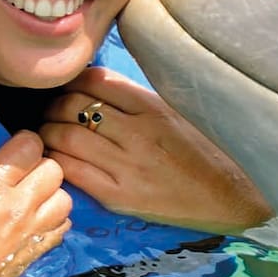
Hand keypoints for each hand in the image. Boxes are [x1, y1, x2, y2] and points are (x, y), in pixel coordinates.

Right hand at [0, 119, 72, 276]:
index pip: (30, 146)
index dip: (23, 140)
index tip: (11, 146)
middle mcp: (16, 208)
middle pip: (55, 169)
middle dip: (41, 163)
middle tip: (22, 170)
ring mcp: (27, 235)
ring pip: (65, 199)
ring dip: (52, 192)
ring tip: (32, 194)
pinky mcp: (31, 256)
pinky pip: (61, 230)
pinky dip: (55, 220)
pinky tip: (35, 221)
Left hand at [40, 67, 272, 235]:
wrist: (231, 196)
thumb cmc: (204, 151)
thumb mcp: (176, 111)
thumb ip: (137, 98)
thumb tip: (93, 83)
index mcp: (153, 106)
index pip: (96, 80)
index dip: (72, 81)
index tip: (66, 88)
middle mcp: (138, 132)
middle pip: (73, 106)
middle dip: (53, 106)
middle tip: (48, 112)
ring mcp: (127, 166)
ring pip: (67, 137)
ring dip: (48, 133)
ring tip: (46, 134)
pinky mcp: (120, 196)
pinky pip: (74, 172)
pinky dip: (56, 162)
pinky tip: (54, 161)